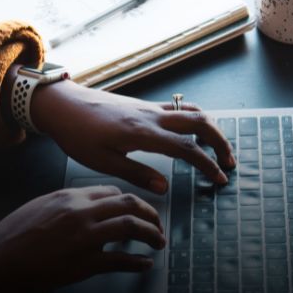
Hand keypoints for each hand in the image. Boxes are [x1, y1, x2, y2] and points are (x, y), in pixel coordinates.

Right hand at [0, 186, 164, 292]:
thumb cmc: (11, 236)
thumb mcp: (39, 206)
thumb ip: (66, 203)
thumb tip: (86, 207)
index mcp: (69, 196)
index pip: (112, 191)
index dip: (129, 201)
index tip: (136, 209)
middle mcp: (81, 212)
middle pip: (129, 204)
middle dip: (150, 213)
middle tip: (157, 224)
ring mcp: (85, 238)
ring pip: (132, 227)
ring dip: (152, 234)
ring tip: (158, 242)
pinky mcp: (85, 264)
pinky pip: (121, 261)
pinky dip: (138, 263)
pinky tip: (145, 265)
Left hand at [30, 80, 234, 193]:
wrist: (63, 105)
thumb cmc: (78, 135)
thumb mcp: (103, 162)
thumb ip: (137, 174)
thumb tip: (165, 187)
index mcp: (143, 133)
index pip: (187, 148)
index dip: (207, 164)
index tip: (219, 179)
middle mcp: (151, 116)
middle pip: (199, 122)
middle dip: (220, 141)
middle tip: (229, 162)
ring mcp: (149, 108)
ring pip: (191, 111)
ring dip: (210, 128)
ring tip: (217, 147)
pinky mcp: (143, 105)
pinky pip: (178, 108)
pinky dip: (194, 119)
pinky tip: (193, 132)